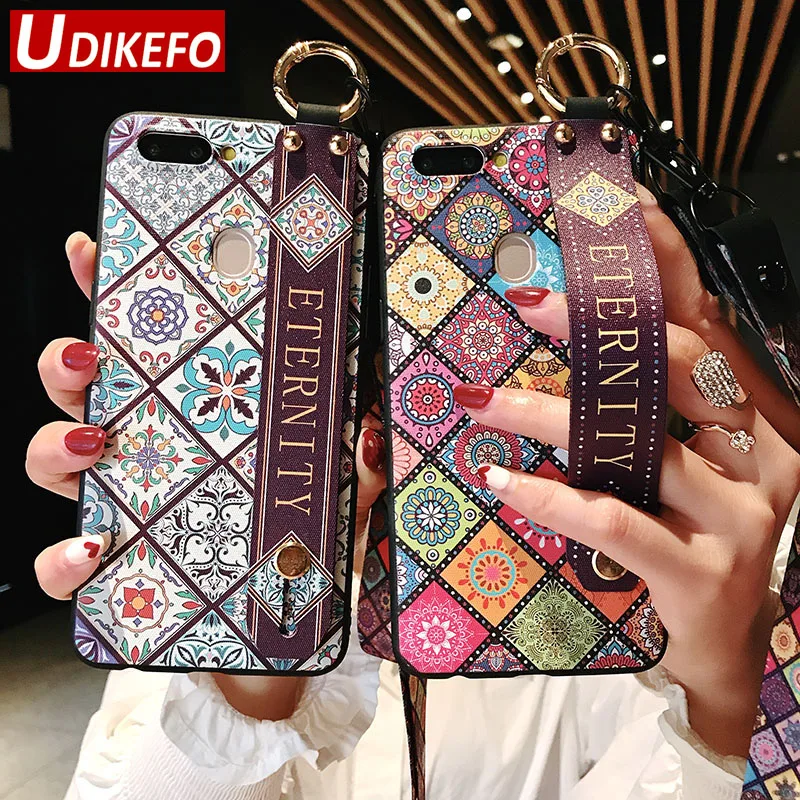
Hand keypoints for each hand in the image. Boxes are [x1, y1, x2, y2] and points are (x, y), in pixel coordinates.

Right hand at [27, 233, 386, 719]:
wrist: (279, 629)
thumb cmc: (307, 543)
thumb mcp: (346, 487)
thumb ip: (363, 452)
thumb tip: (377, 421)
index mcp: (194, 411)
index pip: (146, 344)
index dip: (113, 291)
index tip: (95, 250)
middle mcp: (148, 448)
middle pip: (81, 388)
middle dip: (68, 360)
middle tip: (90, 352)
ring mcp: (124, 505)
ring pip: (56, 458)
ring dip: (58, 443)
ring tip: (98, 441)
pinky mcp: (116, 573)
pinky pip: (65, 563)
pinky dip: (64, 556)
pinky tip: (94, 547)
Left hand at [456, 188, 799, 756]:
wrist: (724, 641)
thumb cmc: (693, 531)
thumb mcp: (680, 456)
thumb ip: (645, 403)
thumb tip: (572, 336)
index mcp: (754, 410)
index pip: (705, 316)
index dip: (663, 256)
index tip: (616, 202)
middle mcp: (762, 450)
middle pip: (676, 364)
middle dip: (595, 326)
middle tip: (525, 300)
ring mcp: (740, 512)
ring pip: (636, 440)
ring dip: (547, 413)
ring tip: (482, 400)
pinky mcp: (703, 569)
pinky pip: (615, 519)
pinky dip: (551, 496)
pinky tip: (500, 480)